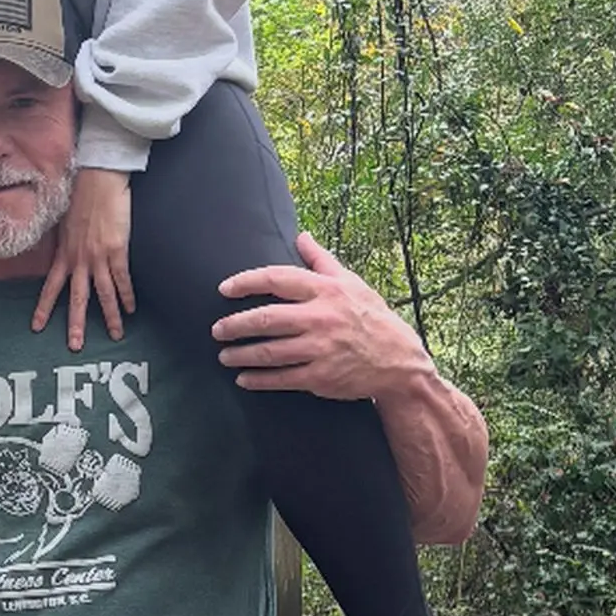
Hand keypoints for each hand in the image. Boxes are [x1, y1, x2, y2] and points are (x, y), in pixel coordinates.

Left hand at [29, 165, 134, 348]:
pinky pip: (122, 279)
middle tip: (74, 346)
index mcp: (64, 252)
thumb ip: (64, 240)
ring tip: (114, 335)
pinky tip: (131, 309)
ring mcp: (98, 256)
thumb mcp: (63, 221)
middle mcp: (79, 258)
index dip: (44, 307)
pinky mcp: (117, 250)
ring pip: (102, 294)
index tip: (36, 327)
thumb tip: (63, 249)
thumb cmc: (81, 193)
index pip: (50, 286)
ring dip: (108, 316)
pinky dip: (127, 295)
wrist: (98, 177)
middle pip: (76, 298)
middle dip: (75, 323)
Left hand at [212, 233, 423, 394]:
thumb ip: (322, 261)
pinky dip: (258, 379)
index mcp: (326, 291)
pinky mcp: (320, 376)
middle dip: (235, 324)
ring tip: (224, 355)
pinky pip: (281, 378)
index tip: (224, 289)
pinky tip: (243, 378)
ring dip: (240, 354)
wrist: (398, 361)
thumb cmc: (371, 317)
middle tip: (217, 329)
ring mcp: (319, 349)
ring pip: (269, 351)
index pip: (277, 279)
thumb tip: (301, 235)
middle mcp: (320, 318)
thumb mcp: (351, 283)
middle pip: (266, 318)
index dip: (246, 282)